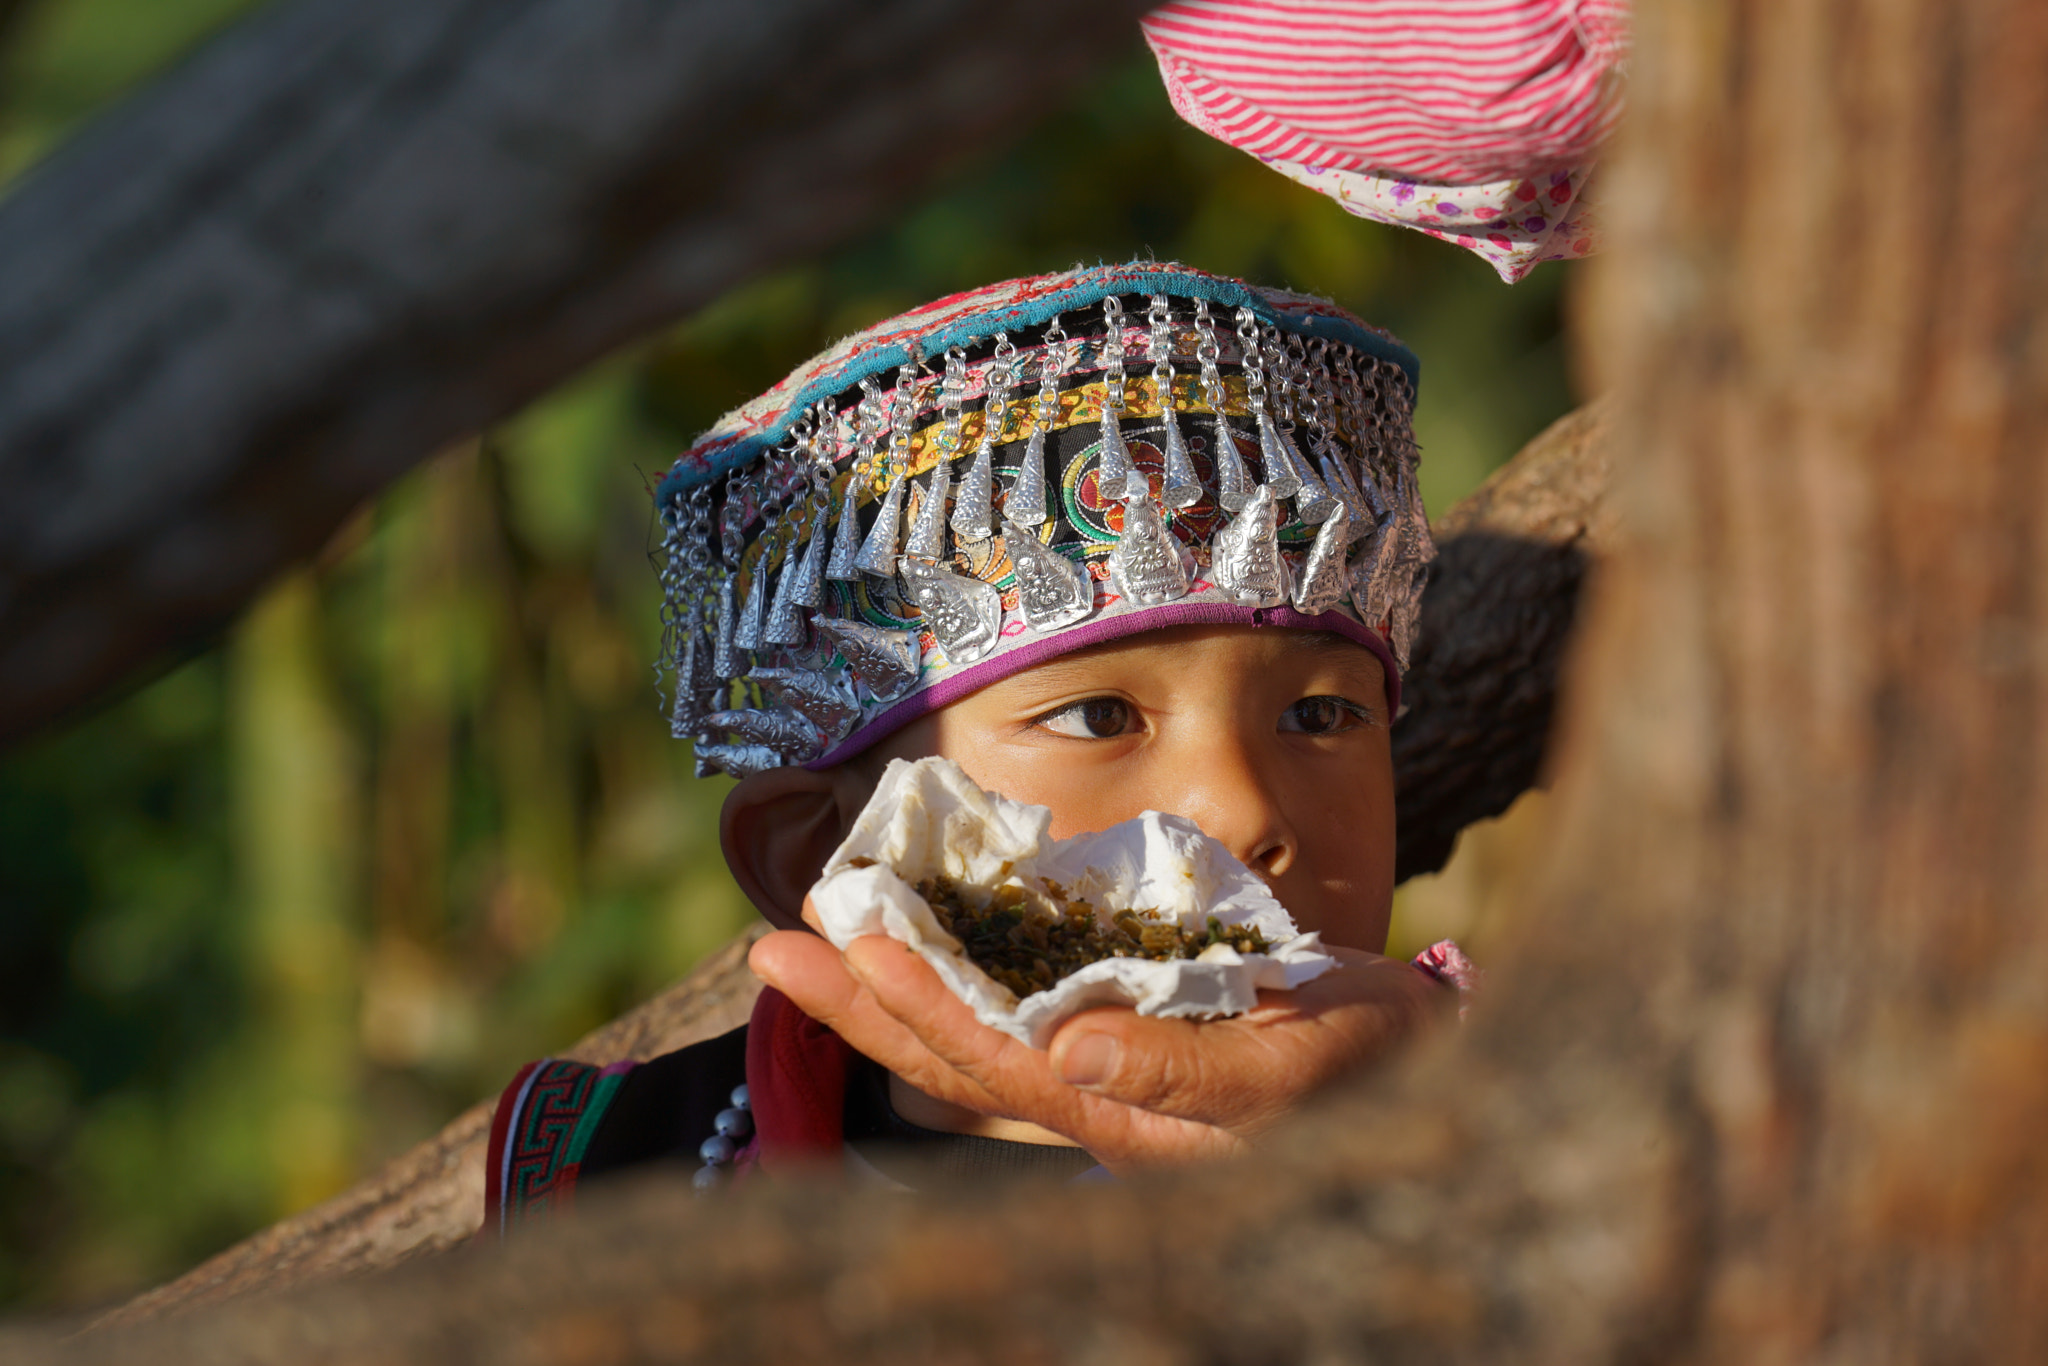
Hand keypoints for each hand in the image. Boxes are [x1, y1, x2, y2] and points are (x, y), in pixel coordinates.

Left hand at [748, 901, 1447, 1172]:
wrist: (1422, 1060)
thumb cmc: (1374, 1063)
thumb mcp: (1299, 1064)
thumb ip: (1183, 1067)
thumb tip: (1068, 1043)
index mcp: (1130, 1116)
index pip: (1000, 1061)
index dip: (920, 1006)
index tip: (848, 945)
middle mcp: (1097, 1101)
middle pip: (956, 1058)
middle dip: (866, 1003)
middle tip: (776, 945)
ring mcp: (1101, 1070)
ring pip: (973, 1033)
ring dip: (890, 989)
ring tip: (811, 941)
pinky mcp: (1117, 1033)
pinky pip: (1013, 1010)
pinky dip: (954, 975)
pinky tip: (905, 953)